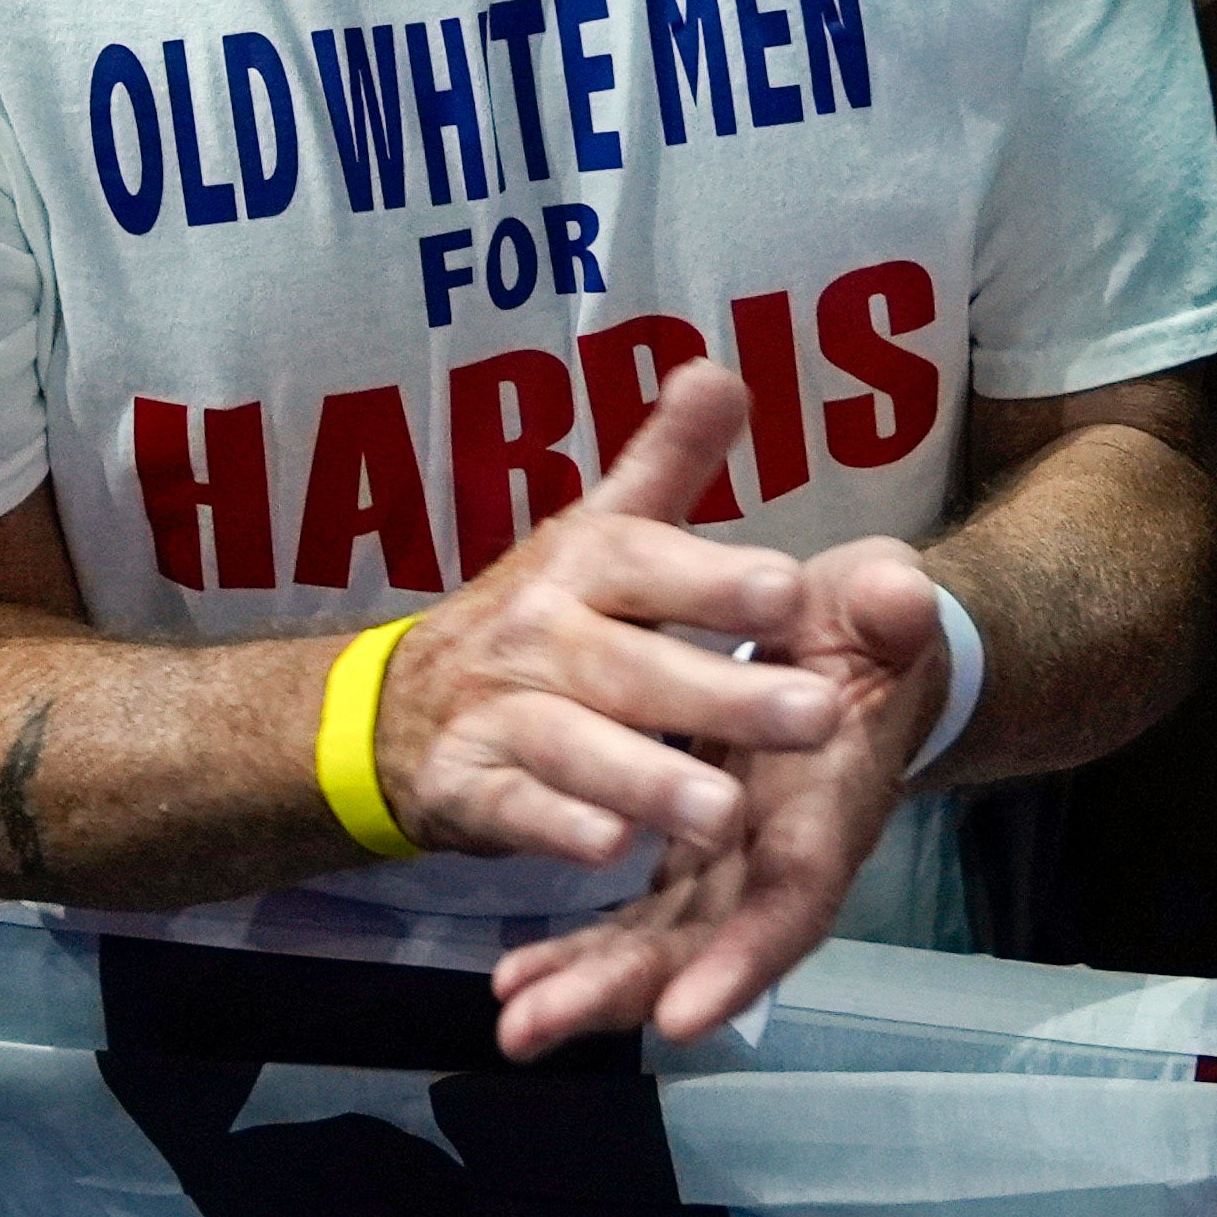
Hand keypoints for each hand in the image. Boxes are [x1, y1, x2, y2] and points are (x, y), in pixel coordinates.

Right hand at [363, 357, 841, 883]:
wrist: (397, 702)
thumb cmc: (543, 612)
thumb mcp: (601, 528)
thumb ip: (668, 459)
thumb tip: (720, 367)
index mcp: (584, 562)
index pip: (652, 563)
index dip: (716, 578)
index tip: (795, 592)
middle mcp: (539, 632)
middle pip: (634, 667)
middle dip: (724, 695)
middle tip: (819, 716)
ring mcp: (499, 712)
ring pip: (578, 746)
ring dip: (647, 779)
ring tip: (724, 813)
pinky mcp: (467, 786)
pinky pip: (515, 810)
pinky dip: (557, 829)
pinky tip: (611, 850)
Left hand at [493, 526, 945, 1055]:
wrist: (868, 652)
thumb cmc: (875, 630)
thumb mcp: (887, 604)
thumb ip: (896, 608)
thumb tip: (902, 598)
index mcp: (833, 799)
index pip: (795, 891)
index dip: (745, 955)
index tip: (682, 1015)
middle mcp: (783, 853)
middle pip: (710, 942)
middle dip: (627, 989)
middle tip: (532, 1027)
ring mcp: (736, 866)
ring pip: (664, 944)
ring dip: (588, 985)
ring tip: (513, 1020)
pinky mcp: (698, 861)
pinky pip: (639, 919)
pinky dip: (581, 953)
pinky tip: (515, 981)